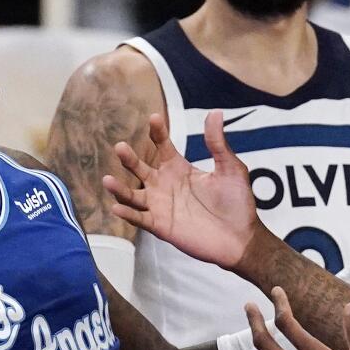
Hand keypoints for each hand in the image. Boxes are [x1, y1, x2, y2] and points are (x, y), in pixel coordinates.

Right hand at [104, 111, 259, 269]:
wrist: (242, 237)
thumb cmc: (237, 202)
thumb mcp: (230, 169)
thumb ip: (218, 143)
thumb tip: (215, 112)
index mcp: (179, 168)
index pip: (162, 145)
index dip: (158, 132)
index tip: (154, 118)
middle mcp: (165, 185)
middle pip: (140, 169)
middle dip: (129, 158)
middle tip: (120, 147)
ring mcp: (161, 206)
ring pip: (133, 195)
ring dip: (119, 189)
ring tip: (107, 180)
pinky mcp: (161, 226)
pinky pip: (140, 219)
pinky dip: (127, 214)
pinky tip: (117, 207)